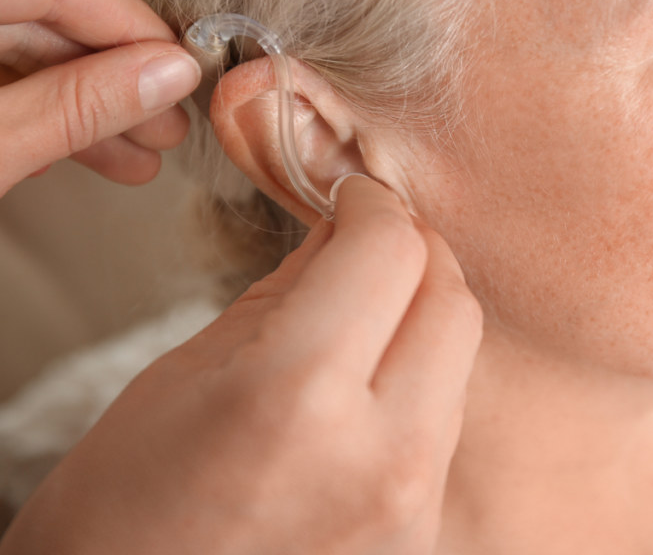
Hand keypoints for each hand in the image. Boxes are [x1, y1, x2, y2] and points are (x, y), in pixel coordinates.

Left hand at [0, 0, 200, 194]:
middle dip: (108, 78)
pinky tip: (62, 147)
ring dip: (76, 106)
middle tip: (165, 124)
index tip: (181, 67)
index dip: (127, 22)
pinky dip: (27, 110)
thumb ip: (76, 105)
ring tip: (133, 155)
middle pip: (35, 14)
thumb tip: (167, 75)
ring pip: (11, 51)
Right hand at [0, 175, 482, 554]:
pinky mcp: (423, 532)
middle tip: (369, 238)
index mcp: (298, 396)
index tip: (352, 196)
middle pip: (451, 299)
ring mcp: (413, 504)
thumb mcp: (187, 371)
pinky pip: (448, 419)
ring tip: (366, 307)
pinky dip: (420, 374)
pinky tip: (371, 374)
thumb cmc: (124, 509)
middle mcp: (380, 454)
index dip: (372, 204)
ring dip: (422, 312)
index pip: (390, 251)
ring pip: (461, 357)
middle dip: (414, 249)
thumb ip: (285, 290)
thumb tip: (343, 232)